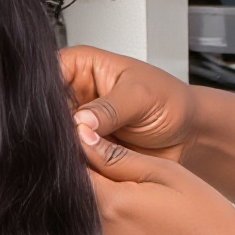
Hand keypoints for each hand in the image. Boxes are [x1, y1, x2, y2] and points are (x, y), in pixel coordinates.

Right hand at [59, 46, 195, 157]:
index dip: (46, 96)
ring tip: (83, 155)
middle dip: (55, 128)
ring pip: (55, 138)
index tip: (58, 116)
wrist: (188, 134)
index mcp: (82, 66)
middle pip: (46, 111)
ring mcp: (77, 124)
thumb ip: (110, 108)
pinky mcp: (84, 150)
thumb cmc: (170, 102)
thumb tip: (80, 122)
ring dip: (64, 149)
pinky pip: (69, 158)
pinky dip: (75, 166)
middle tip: (72, 141)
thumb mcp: (141, 97)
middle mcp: (74, 94)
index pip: (47, 76)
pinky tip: (86, 168)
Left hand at [76, 123, 234, 234]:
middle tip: (119, 183)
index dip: (75, 154)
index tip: (92, 151)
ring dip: (89, 216)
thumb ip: (119, 158)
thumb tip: (80, 135)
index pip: (67, 170)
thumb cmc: (209, 224)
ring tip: (133, 213)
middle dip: (81, 185)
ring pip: (75, 231)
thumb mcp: (168, 175)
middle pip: (66, 202)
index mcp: (108, 205)